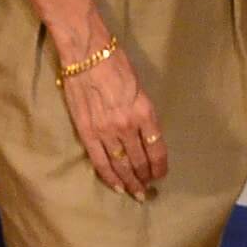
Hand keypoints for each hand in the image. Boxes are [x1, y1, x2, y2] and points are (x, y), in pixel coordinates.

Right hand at [58, 42, 167, 200]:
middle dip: (145, 177)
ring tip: (135, 193)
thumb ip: (142, 113)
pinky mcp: (87, 132)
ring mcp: (106, 131)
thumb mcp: (139, 88)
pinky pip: (100, 161)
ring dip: (130, 182)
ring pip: (121, 166)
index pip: (157, 150)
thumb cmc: (115, 63)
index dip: (160, 167)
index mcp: (145, 112)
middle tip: (147, 188)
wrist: (86, 53)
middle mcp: (128, 126)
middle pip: (140, 161)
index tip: (160, 174)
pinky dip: (109, 177)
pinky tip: (116, 187)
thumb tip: (144, 135)